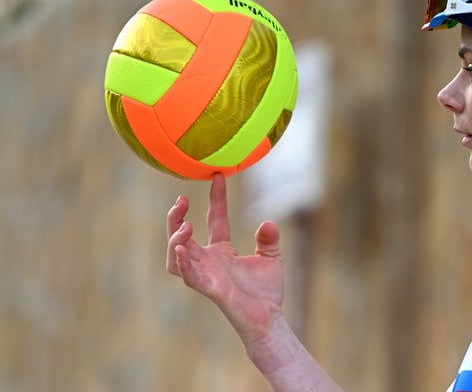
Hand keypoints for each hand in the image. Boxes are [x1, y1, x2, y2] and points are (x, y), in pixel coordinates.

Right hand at [166, 173, 284, 344]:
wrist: (269, 320)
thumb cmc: (266, 292)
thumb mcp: (271, 258)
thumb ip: (269, 239)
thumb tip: (268, 223)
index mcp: (222, 252)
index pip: (215, 219)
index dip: (216, 198)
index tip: (218, 176)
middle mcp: (209, 262)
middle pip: (182, 236)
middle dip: (176, 218)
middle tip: (181, 200)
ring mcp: (207, 275)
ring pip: (177, 256)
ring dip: (175, 239)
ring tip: (184, 225)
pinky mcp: (210, 289)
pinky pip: (190, 276)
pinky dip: (184, 262)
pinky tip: (183, 248)